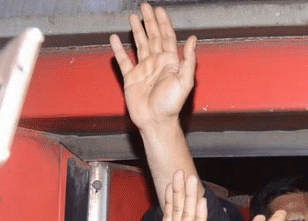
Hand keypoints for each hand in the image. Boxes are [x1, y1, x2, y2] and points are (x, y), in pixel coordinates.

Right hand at [110, 3, 195, 129]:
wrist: (156, 121)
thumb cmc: (171, 105)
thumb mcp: (184, 81)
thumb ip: (188, 59)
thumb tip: (192, 39)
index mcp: (170, 62)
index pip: (167, 37)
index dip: (163, 23)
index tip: (159, 10)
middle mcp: (156, 63)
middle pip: (152, 37)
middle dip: (149, 21)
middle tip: (145, 6)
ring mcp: (143, 70)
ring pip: (139, 45)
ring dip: (136, 31)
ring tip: (132, 17)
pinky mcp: (131, 78)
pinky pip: (124, 61)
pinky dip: (119, 50)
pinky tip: (115, 39)